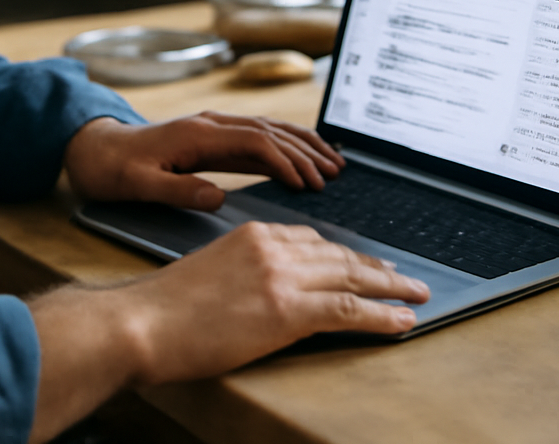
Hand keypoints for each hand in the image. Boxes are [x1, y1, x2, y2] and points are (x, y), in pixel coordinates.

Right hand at [29, 221, 430, 440]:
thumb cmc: (162, 310)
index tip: (361, 264)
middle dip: (376, 267)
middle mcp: (272, 247)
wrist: (141, 324)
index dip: (342, 255)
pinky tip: (403, 320)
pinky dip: (382, 315)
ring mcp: (282, 277)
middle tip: (405, 276)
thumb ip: (241, 272)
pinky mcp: (288, 310)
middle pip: (338, 253)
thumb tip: (261, 292)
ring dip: (391, 287)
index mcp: (252, 234)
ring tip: (417, 295)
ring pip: (352, 277)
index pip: (309, 239)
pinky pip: (349, 309)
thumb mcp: (207, 273)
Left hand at [63, 112, 342, 209]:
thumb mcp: (138, 186)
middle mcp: (209, 124)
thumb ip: (178, 191)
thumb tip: (218, 196)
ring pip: (268, 128)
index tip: (307, 185)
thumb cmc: (112, 170)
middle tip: (335, 174)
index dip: (285, 162)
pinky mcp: (211, 136)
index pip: (255, 143)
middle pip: (270, 131)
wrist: (91, 149)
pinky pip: (257, 134)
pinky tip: (302, 154)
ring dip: (302, 142)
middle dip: (306, 150)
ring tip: (333, 161)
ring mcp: (212, 127)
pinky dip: (285, 142)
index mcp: (197, 135)